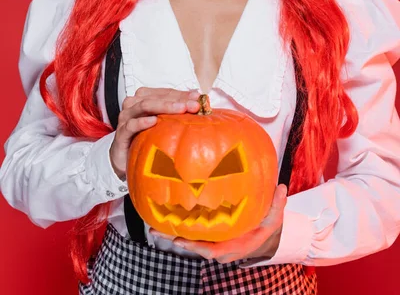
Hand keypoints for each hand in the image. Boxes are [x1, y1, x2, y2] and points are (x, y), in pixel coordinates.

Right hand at [109, 87, 199, 179]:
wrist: (126, 160)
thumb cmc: (146, 138)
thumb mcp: (164, 125)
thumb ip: (178, 112)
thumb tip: (199, 101)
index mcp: (144, 98)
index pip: (165, 93)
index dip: (182, 94)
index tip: (198, 98)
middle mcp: (134, 104)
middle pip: (156, 97)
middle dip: (176, 100)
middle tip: (194, 105)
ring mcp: (126, 118)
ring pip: (144, 106)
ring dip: (163, 106)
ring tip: (180, 109)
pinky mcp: (121, 134)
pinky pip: (130, 125)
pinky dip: (142, 122)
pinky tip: (154, 122)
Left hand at [149, 183, 287, 263]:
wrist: (266, 235)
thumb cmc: (267, 227)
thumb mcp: (274, 217)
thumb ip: (276, 204)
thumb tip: (281, 188)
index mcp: (230, 247)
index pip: (209, 249)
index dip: (193, 245)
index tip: (178, 239)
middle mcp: (218, 246)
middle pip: (192, 246)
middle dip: (174, 238)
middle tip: (155, 230)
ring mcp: (212, 240)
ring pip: (189, 239)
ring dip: (172, 232)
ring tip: (152, 224)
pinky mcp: (209, 232)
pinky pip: (193, 230)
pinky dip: (180, 224)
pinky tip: (166, 214)